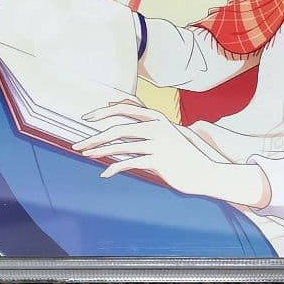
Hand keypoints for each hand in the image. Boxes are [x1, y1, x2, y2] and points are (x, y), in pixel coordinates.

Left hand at [73, 102, 218, 195]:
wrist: (206, 172)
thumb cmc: (182, 156)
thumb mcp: (166, 136)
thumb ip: (147, 129)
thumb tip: (123, 128)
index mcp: (157, 118)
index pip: (125, 109)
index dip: (104, 112)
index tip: (87, 118)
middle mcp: (157, 127)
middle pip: (118, 128)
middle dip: (95, 137)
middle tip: (78, 145)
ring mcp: (158, 144)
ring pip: (121, 146)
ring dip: (100, 152)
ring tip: (86, 156)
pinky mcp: (159, 161)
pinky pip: (130, 163)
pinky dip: (114, 168)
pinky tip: (105, 174)